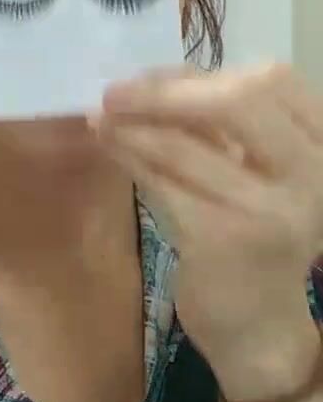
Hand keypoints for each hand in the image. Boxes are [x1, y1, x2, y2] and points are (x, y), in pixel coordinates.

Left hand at [95, 64, 322, 401]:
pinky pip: (163, 183)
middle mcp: (313, 176)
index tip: (157, 77)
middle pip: (239, 100)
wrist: (259, 329)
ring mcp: (270, 210)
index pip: (275, 81)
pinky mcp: (223, 240)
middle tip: (114, 92)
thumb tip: (155, 80)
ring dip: (133, 125)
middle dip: (166, 91)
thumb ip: (225, 128)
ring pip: (187, 145)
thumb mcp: (258, 175)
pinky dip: (130, 158)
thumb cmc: (255, 240)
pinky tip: (110, 148)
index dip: (208, 72)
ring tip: (100, 116)